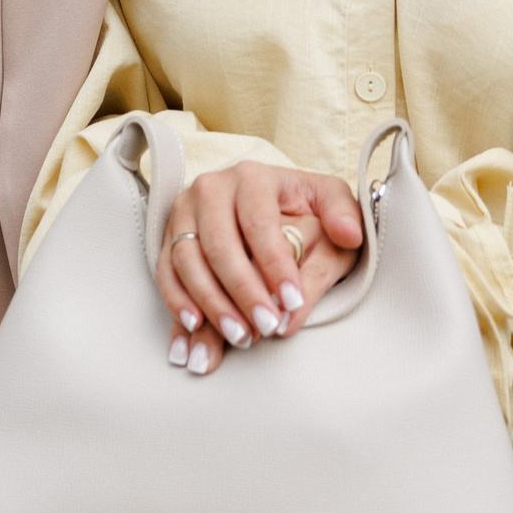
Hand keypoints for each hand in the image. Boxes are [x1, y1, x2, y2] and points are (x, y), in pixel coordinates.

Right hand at [157, 161, 362, 376]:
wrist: (268, 200)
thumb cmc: (302, 205)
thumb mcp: (330, 202)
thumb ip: (343, 217)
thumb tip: (347, 234)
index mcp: (252, 177)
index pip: (258, 222)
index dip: (274, 265)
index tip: (292, 301)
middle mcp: (210, 188)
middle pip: (218, 244)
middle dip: (242, 291)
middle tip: (266, 327)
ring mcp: (184, 211)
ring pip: (187, 260)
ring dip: (210, 302)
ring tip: (239, 336)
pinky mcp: (169, 235)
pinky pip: (165, 271)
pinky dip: (177, 301)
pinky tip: (195, 326)